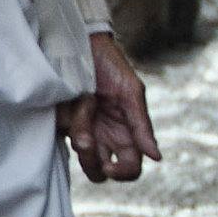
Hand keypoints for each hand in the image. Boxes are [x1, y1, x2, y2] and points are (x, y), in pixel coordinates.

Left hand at [58, 34, 158, 183]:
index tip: (110, 165)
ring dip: (80, 135)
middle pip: (100, 171)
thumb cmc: (110, 65)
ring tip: (83, 104)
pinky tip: (70, 101)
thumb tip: (157, 157)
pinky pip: (61, 136)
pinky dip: (66, 121)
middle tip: (87, 141)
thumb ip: (141, 126)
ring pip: (81, 156)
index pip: (130, 167)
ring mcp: (81, 130)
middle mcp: (104, 136)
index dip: (122, 173)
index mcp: (126, 133)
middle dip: (92, 162)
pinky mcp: (60, 123)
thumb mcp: (130, 92)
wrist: (79, 43)